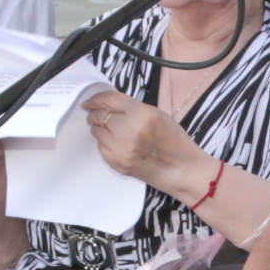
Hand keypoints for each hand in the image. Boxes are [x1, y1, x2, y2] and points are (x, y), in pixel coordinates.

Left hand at [82, 89, 198, 188]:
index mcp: (141, 114)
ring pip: (97, 131)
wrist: (179, 169)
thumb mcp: (158, 115)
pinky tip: (119, 145)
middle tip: (97, 115)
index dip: (96, 99)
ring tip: (114, 132)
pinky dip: (106, 143)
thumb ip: (133, 108)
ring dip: (101, 128)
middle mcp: (128, 130)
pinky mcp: (115, 162)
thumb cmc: (173, 142)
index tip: (89, 101)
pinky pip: (101, 146)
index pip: (110, 100)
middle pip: (99, 115)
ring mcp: (119, 148)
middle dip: (96, 114)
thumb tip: (108, 104)